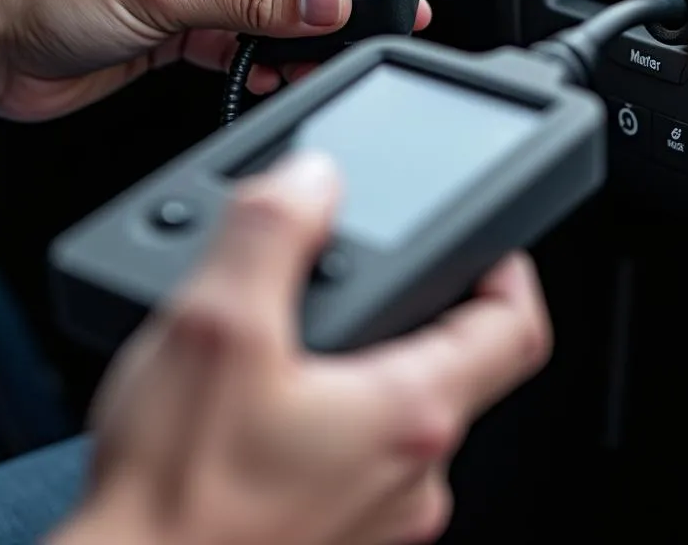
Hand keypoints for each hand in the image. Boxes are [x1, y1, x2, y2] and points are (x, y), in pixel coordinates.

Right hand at [51, 152, 551, 544]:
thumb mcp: (217, 326)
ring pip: (396, 412)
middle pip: (454, 366)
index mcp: (409, 413)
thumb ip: (273, 230)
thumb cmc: (172, 500)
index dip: (509, 270)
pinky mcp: (329, 535)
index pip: (515, 330)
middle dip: (415, 309)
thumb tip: (312, 178)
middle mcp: (408, 475)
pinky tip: (265, 401)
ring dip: (361, 363)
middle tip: (369, 274)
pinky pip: (353, 455)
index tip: (489, 243)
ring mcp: (373, 515)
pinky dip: (327, 414)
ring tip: (300, 333)